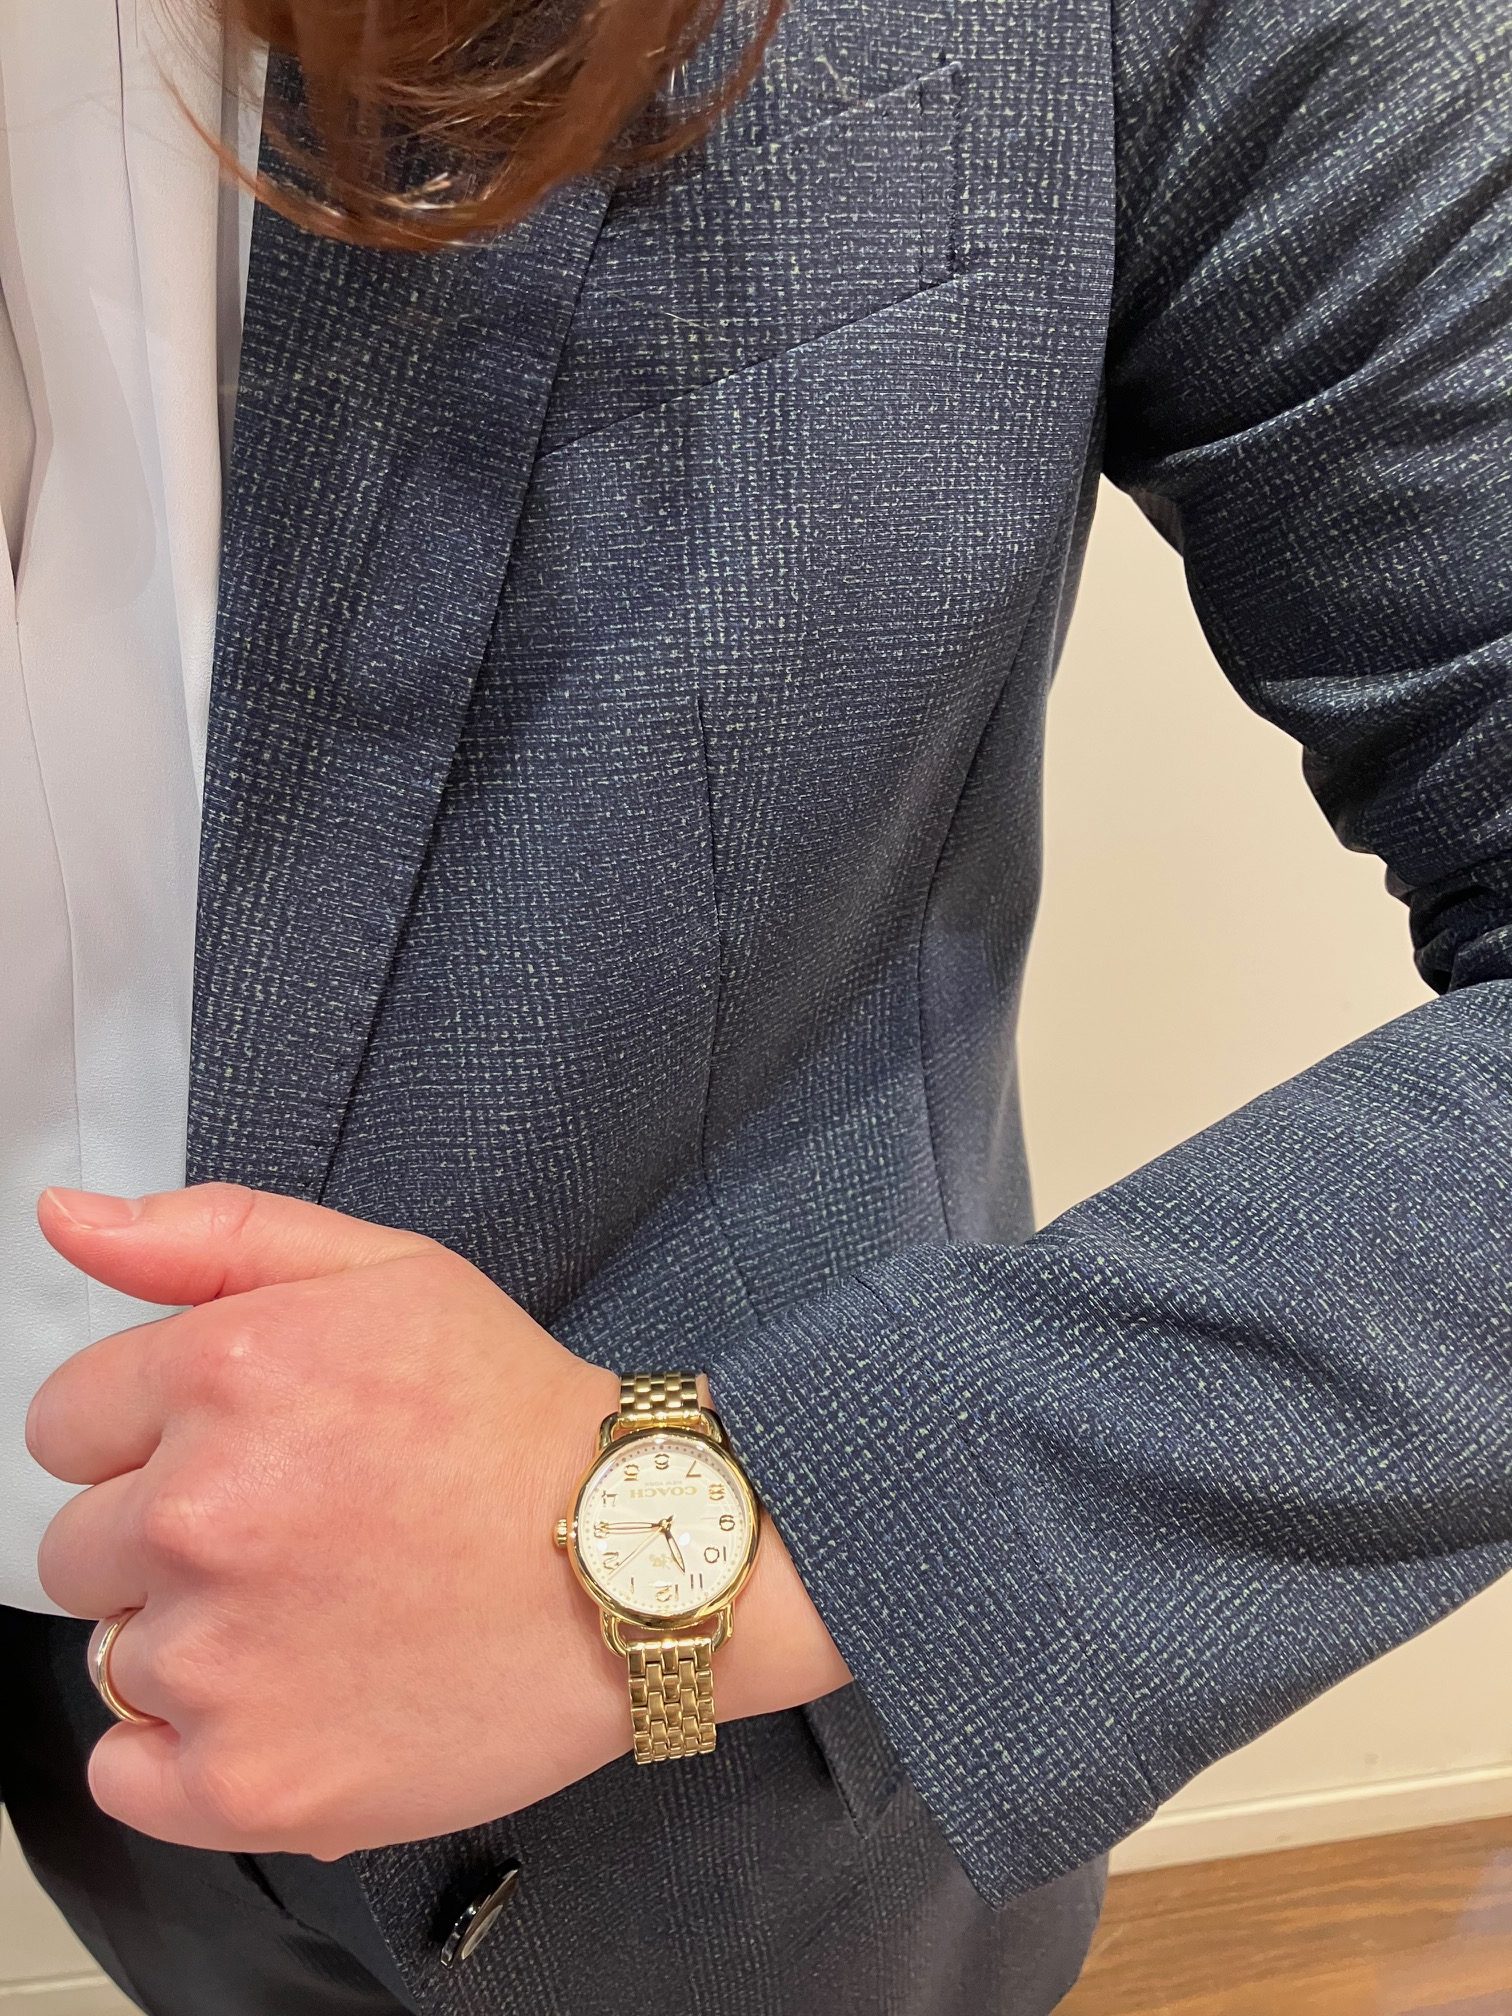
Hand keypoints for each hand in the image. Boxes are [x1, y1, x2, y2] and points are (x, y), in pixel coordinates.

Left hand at [28, 1184, 848, 1857]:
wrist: (641, 1564)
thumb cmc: (519, 1418)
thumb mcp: (389, 1273)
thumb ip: (212, 1236)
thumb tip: (67, 1218)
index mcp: (223, 1373)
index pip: (65, 1422)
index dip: (151, 1436)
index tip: (245, 1454)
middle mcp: (199, 1514)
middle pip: (78, 1547)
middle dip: (169, 1538)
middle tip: (300, 1536)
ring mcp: (217, 1660)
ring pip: (116, 1655)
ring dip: (196, 1641)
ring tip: (327, 1615)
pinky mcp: (245, 1784)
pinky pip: (128, 1772)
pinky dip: (190, 1754)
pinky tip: (296, 1699)